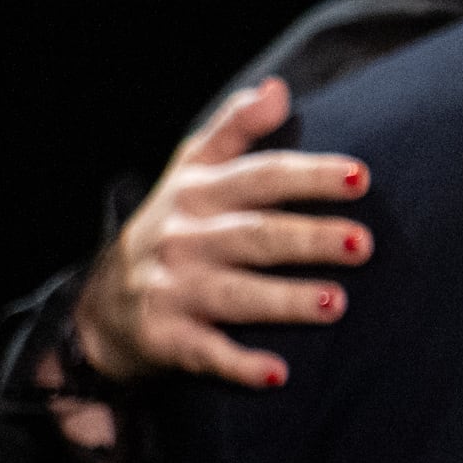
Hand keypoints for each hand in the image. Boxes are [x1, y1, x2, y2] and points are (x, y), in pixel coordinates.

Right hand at [72, 77, 373, 389]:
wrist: (101, 307)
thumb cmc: (170, 229)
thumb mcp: (189, 171)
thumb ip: (234, 129)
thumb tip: (278, 88)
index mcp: (196, 193)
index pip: (259, 177)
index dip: (309, 175)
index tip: (361, 178)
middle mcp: (183, 238)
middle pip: (253, 235)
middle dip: (306, 238)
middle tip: (361, 244)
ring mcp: (173, 289)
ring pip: (235, 294)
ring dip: (284, 300)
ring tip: (336, 303)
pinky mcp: (167, 338)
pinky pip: (207, 353)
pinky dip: (239, 365)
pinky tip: (278, 374)